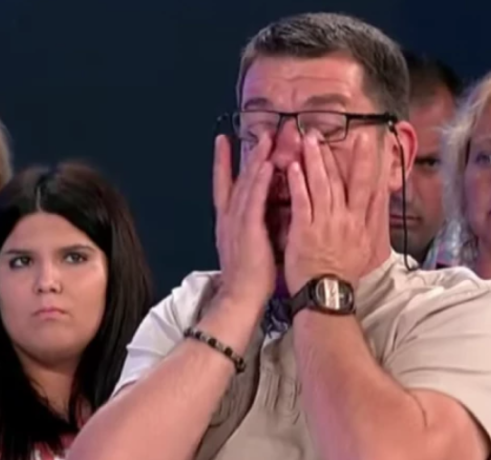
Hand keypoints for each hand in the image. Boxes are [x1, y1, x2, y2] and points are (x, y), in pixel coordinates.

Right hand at [212, 133, 275, 311]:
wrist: (241, 298)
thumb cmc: (250, 278)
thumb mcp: (250, 245)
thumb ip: (254, 225)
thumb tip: (265, 212)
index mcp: (229, 222)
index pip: (224, 186)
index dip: (223, 163)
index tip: (223, 142)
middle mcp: (229, 218)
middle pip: (234, 179)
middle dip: (242, 154)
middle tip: (252, 131)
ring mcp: (236, 223)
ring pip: (246, 185)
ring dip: (255, 160)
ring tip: (265, 139)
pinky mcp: (248, 230)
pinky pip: (254, 200)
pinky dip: (259, 181)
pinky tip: (267, 164)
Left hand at [284, 133, 382, 294]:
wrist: (327, 294)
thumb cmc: (343, 273)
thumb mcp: (366, 248)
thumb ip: (372, 222)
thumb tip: (379, 201)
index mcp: (361, 223)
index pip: (368, 188)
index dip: (369, 164)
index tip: (369, 142)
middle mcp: (347, 220)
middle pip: (345, 181)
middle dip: (341, 155)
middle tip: (335, 132)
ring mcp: (326, 224)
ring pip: (322, 186)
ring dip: (316, 160)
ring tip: (309, 140)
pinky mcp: (305, 230)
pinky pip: (302, 202)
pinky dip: (299, 183)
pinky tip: (294, 166)